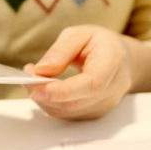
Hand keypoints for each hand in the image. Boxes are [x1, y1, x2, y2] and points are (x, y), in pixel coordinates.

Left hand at [24, 25, 150, 119]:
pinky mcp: (95, 113)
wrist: (123, 59)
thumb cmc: (101, 44)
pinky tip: (44, 89)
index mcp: (113, 62)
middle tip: (27, 79)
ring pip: (69, 112)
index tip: (38, 89)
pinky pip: (69, 115)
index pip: (91, 84)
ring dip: (45, 100)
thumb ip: (61, 51)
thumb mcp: (80, 34)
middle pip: (76, 103)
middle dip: (45, 94)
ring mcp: (105, 104)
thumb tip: (42, 69)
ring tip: (33, 80)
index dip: (63, 91)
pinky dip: (51, 104)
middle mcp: (113, 88)